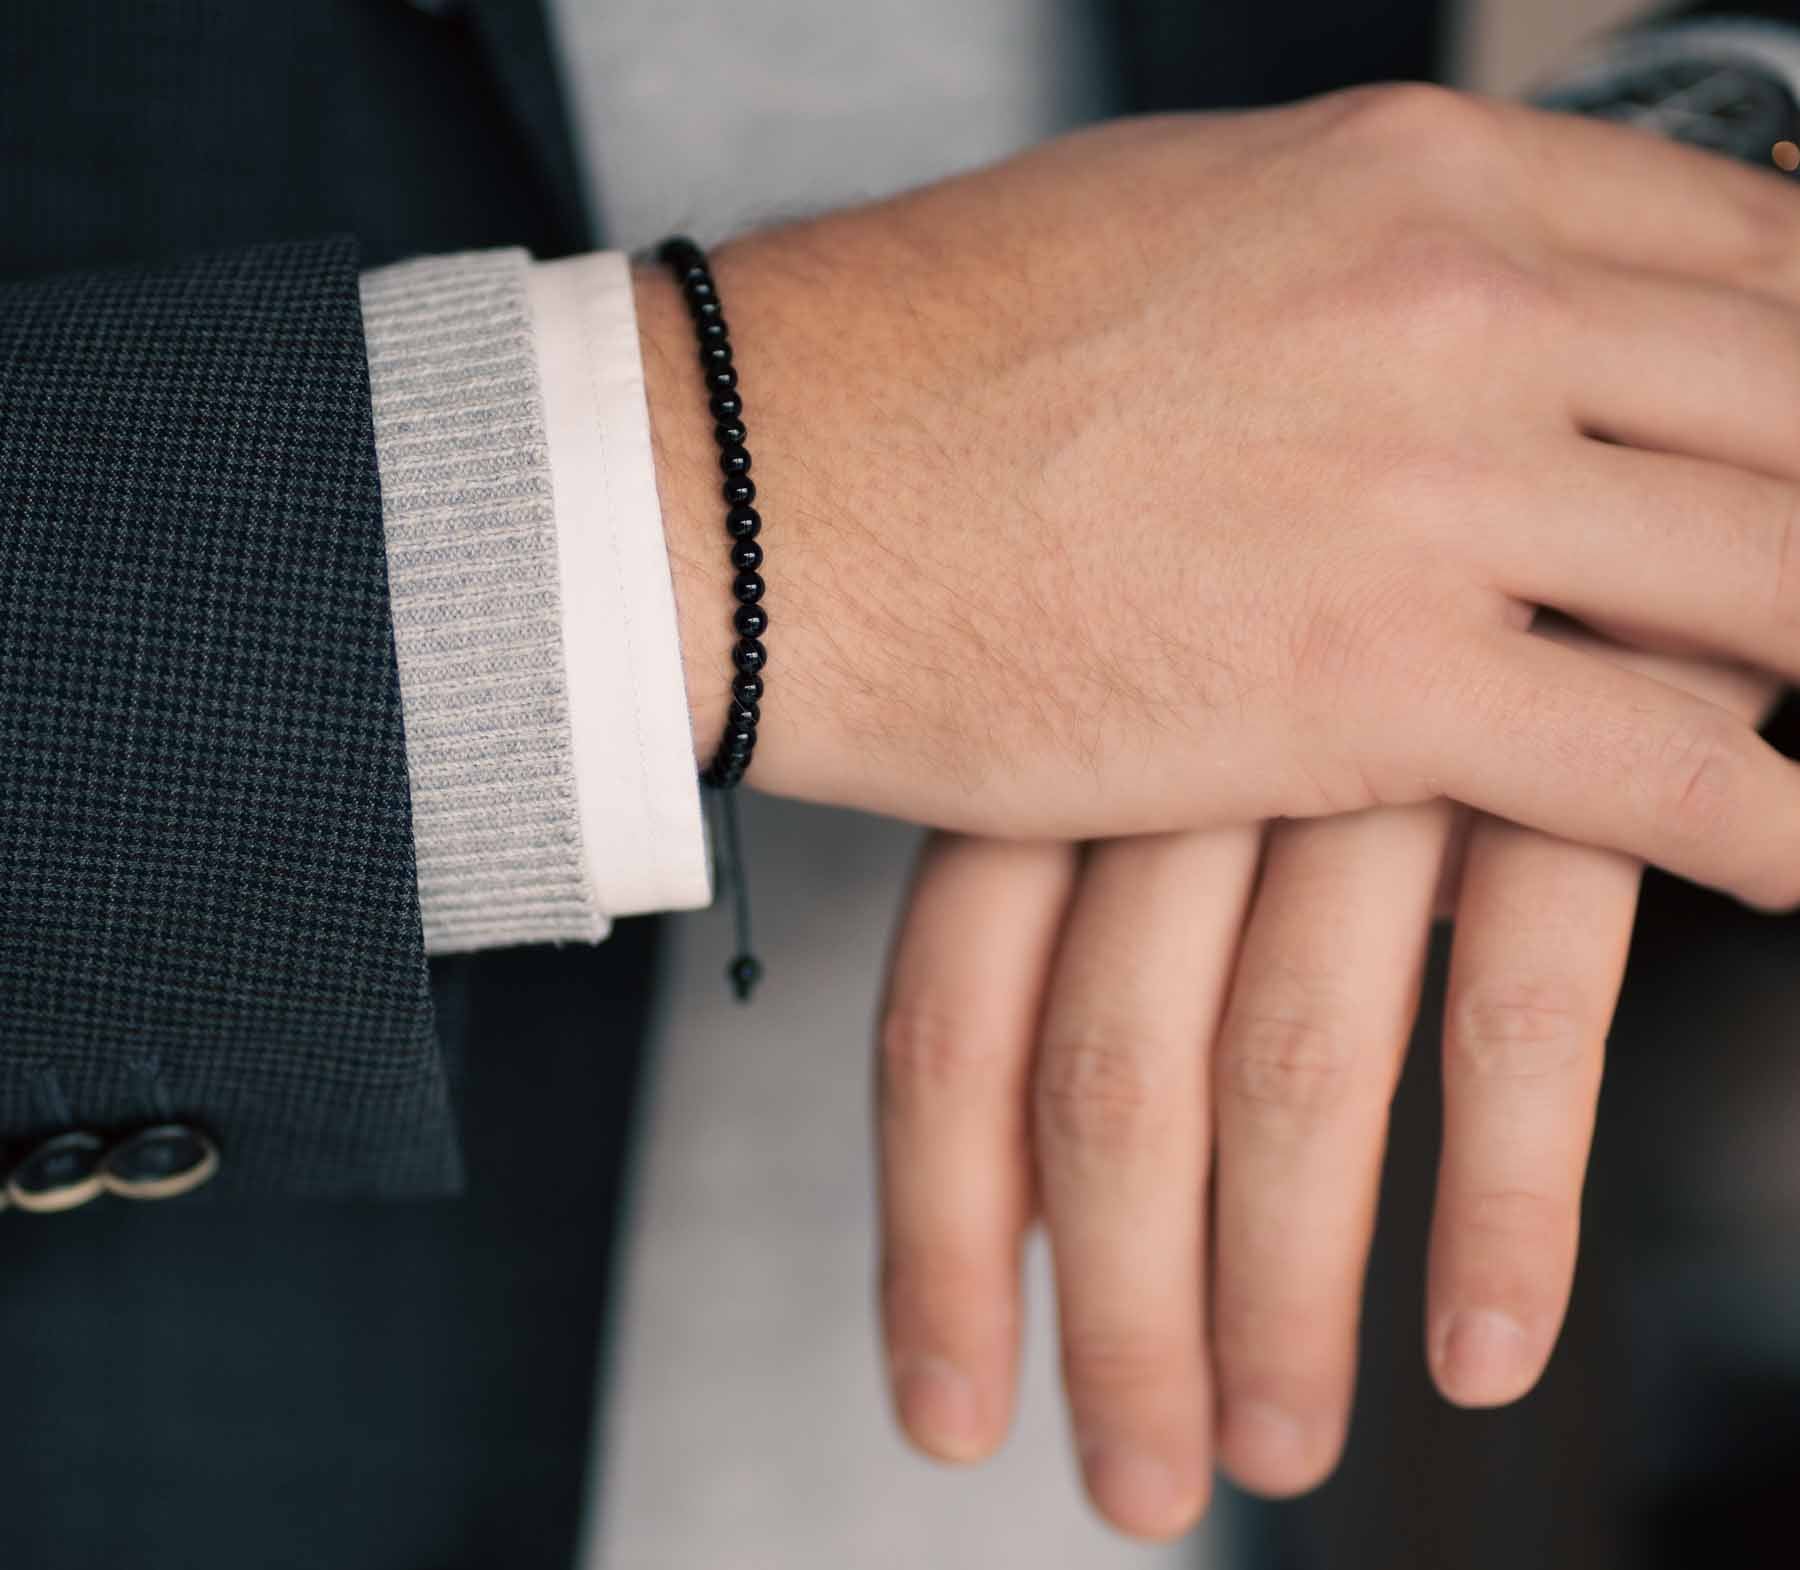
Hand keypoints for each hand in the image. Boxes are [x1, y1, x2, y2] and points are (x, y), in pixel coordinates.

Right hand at [641, 86, 1799, 906]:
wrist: (757, 487)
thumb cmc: (931, 361)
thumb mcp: (1185, 224)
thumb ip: (1367, 257)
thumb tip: (1473, 297)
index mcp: (1413, 180)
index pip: (1749, 244)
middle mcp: (1454, 306)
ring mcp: (1424, 493)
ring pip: (1775, 575)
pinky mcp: (1364, 683)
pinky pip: (1655, 761)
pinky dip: (1767, 820)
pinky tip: (1793, 849)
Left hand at [875, 634, 1778, 1539]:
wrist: (1553, 392)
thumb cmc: (1306, 563)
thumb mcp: (1156, 693)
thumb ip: (1094, 896)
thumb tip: (1031, 1148)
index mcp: (1062, 727)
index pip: (950, 1013)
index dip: (939, 1233)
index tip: (947, 1407)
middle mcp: (1188, 738)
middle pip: (1106, 1077)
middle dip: (1118, 1313)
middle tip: (1137, 1485)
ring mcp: (1370, 747)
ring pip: (1290, 1073)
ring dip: (1283, 1296)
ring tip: (1279, 1453)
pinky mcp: (1557, 750)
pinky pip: (1516, 1015)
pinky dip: (1500, 1200)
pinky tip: (1481, 1348)